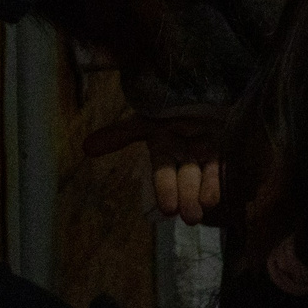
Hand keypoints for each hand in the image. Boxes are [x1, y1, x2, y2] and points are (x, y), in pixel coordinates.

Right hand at [84, 107, 229, 224]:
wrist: (197, 89)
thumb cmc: (168, 105)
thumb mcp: (144, 118)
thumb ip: (119, 134)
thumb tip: (85, 147)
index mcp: (162, 149)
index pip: (162, 173)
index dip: (165, 190)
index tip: (168, 210)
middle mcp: (182, 156)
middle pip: (184, 179)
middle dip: (186, 197)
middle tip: (191, 218)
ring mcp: (203, 152)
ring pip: (203, 175)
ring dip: (204, 192)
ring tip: (206, 207)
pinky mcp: (222, 148)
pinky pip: (221, 164)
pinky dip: (220, 177)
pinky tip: (222, 192)